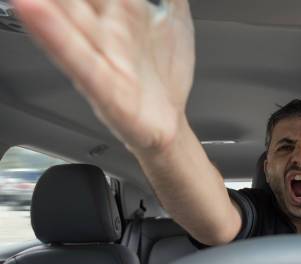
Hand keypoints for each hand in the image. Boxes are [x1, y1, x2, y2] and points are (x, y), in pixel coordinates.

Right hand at [13, 0, 194, 152]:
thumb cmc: (161, 75)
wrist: (167, 123)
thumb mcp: (176, 17)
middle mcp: (103, 27)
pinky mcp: (103, 87)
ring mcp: (101, 55)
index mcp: (119, 7)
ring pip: (66, 15)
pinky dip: (55, 35)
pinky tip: (33, 9)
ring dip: (45, 0)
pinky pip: (76, 57)